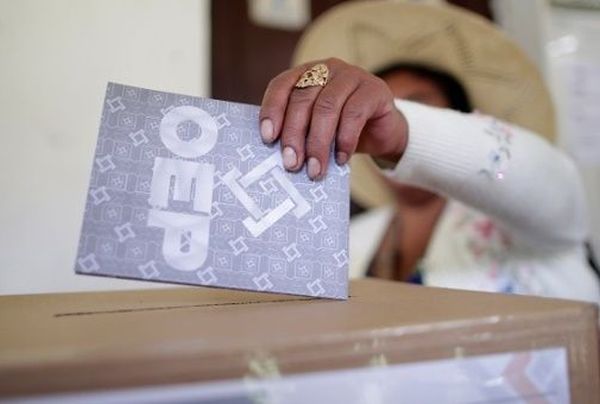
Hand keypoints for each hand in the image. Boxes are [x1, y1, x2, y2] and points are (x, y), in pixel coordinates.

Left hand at [259, 58, 407, 179]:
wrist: (382, 132)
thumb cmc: (341, 130)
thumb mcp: (315, 129)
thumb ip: (298, 131)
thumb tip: (280, 156)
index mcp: (306, 74)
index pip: (281, 85)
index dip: (272, 110)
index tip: (267, 138)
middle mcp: (326, 69)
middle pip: (303, 98)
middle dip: (294, 134)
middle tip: (291, 163)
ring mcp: (352, 75)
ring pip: (327, 107)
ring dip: (318, 142)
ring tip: (315, 169)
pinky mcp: (374, 90)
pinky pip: (354, 114)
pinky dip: (344, 140)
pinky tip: (340, 159)